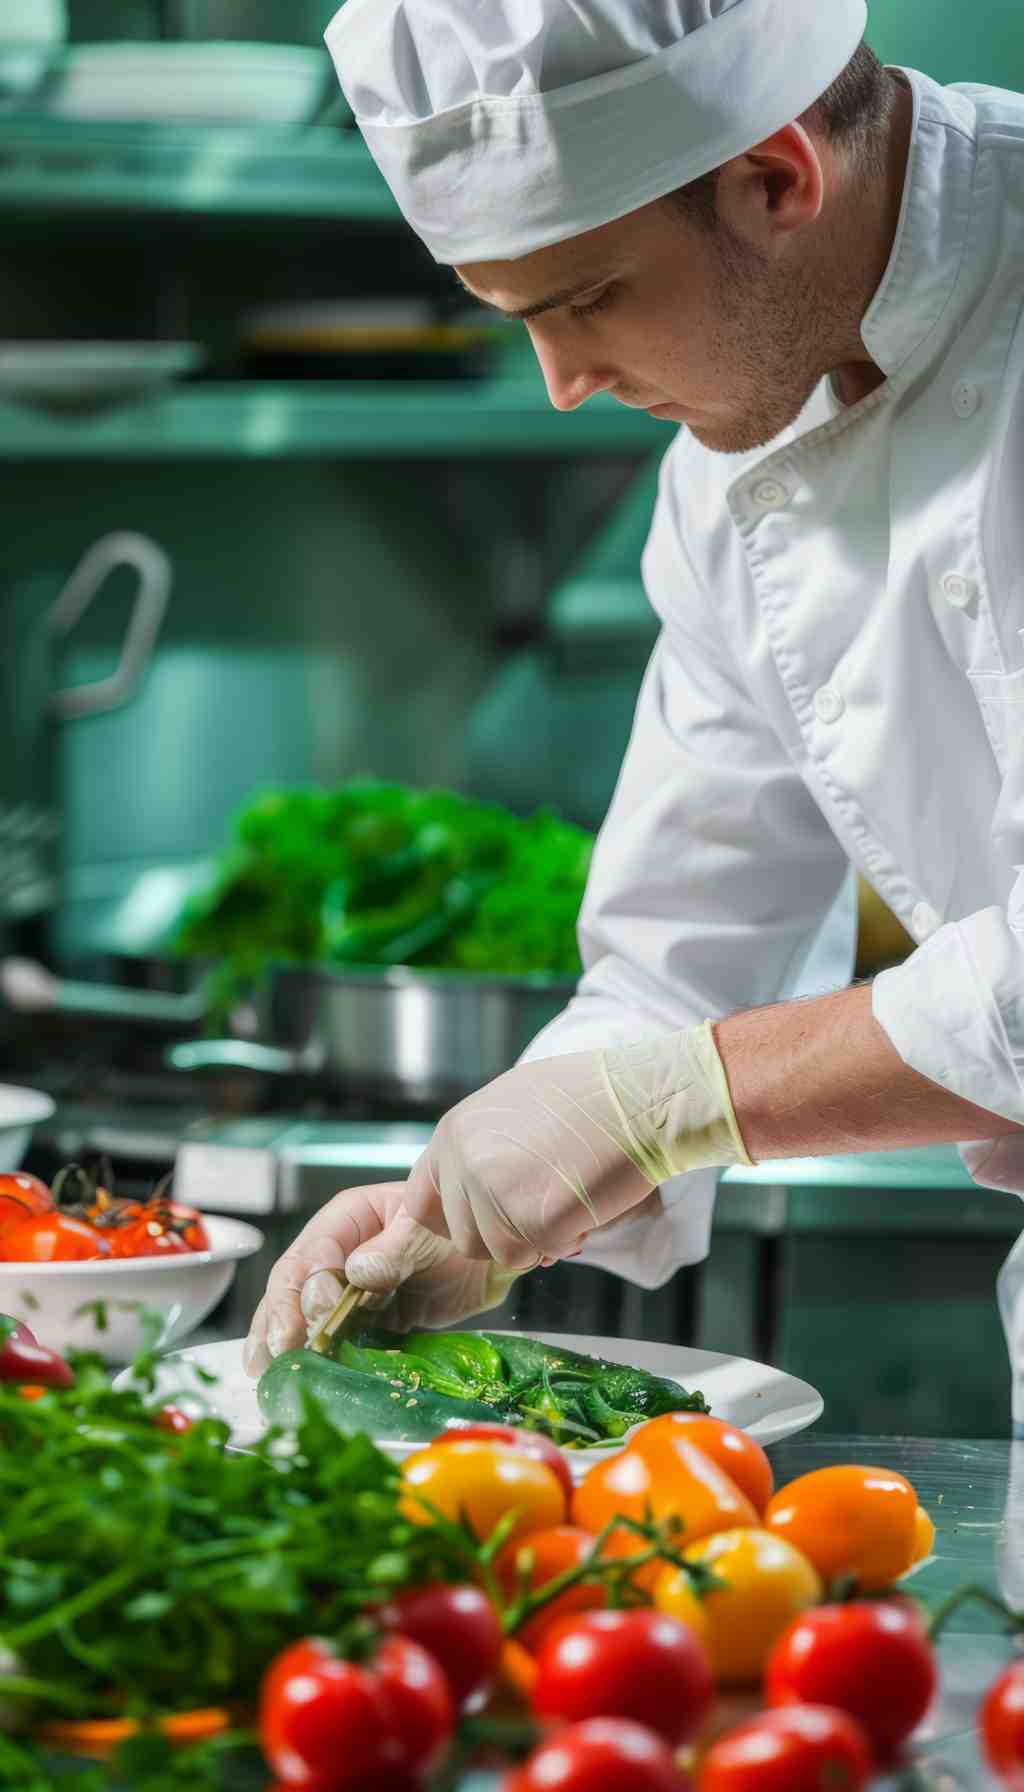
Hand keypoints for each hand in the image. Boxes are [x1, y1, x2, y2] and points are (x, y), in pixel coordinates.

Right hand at [242, 1180, 516, 1376]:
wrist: (493, 1257)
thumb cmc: (459, 1226)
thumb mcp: (427, 1229)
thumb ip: (394, 1250)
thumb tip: (355, 1273)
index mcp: (348, 1220)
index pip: (312, 1255)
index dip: (305, 1288)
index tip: (314, 1319)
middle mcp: (339, 1253)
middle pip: (294, 1285)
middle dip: (280, 1318)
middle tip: (279, 1353)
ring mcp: (349, 1289)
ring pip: (302, 1314)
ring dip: (280, 1341)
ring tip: (264, 1371)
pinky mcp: (367, 1319)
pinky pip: (334, 1337)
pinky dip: (317, 1356)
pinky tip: (300, 1377)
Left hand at [391, 1019, 751, 1269]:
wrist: (640, 1101)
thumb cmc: (590, 1098)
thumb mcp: (511, 1106)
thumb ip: (481, 1146)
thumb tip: (469, 1185)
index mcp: (454, 1131)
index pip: (423, 1201)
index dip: (457, 1218)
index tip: (490, 1218)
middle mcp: (462, 1162)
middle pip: (460, 1236)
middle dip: (500, 1235)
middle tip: (543, 1212)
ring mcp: (492, 1192)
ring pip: (495, 1253)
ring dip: (530, 1242)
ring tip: (566, 1204)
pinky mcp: (528, 1221)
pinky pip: (531, 1256)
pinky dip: (557, 1244)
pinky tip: (580, 1211)